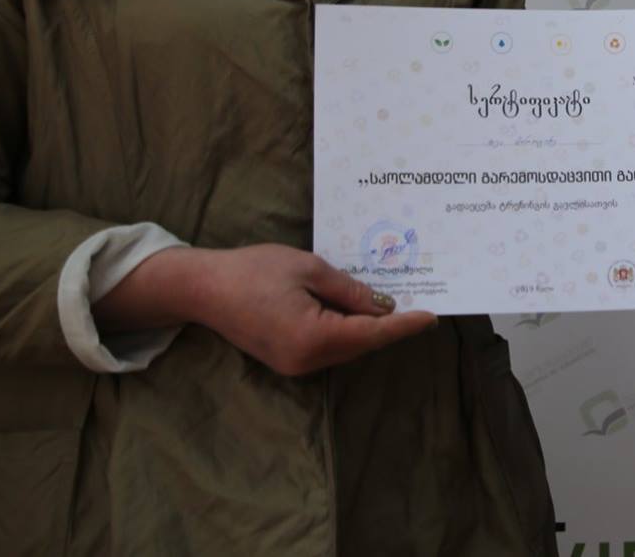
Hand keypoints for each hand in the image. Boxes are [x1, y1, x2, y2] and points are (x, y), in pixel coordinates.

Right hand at [98, 244, 437, 376]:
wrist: (202, 288)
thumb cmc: (253, 271)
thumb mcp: (309, 269)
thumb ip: (348, 290)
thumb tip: (383, 306)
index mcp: (313, 337)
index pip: (371, 334)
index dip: (404, 325)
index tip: (432, 316)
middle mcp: (306, 360)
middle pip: (361, 344)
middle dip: (390, 326)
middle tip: (421, 303)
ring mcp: (295, 365)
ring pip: (346, 348)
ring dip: (369, 329)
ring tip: (398, 304)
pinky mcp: (287, 360)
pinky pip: (329, 347)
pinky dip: (348, 331)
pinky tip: (360, 311)